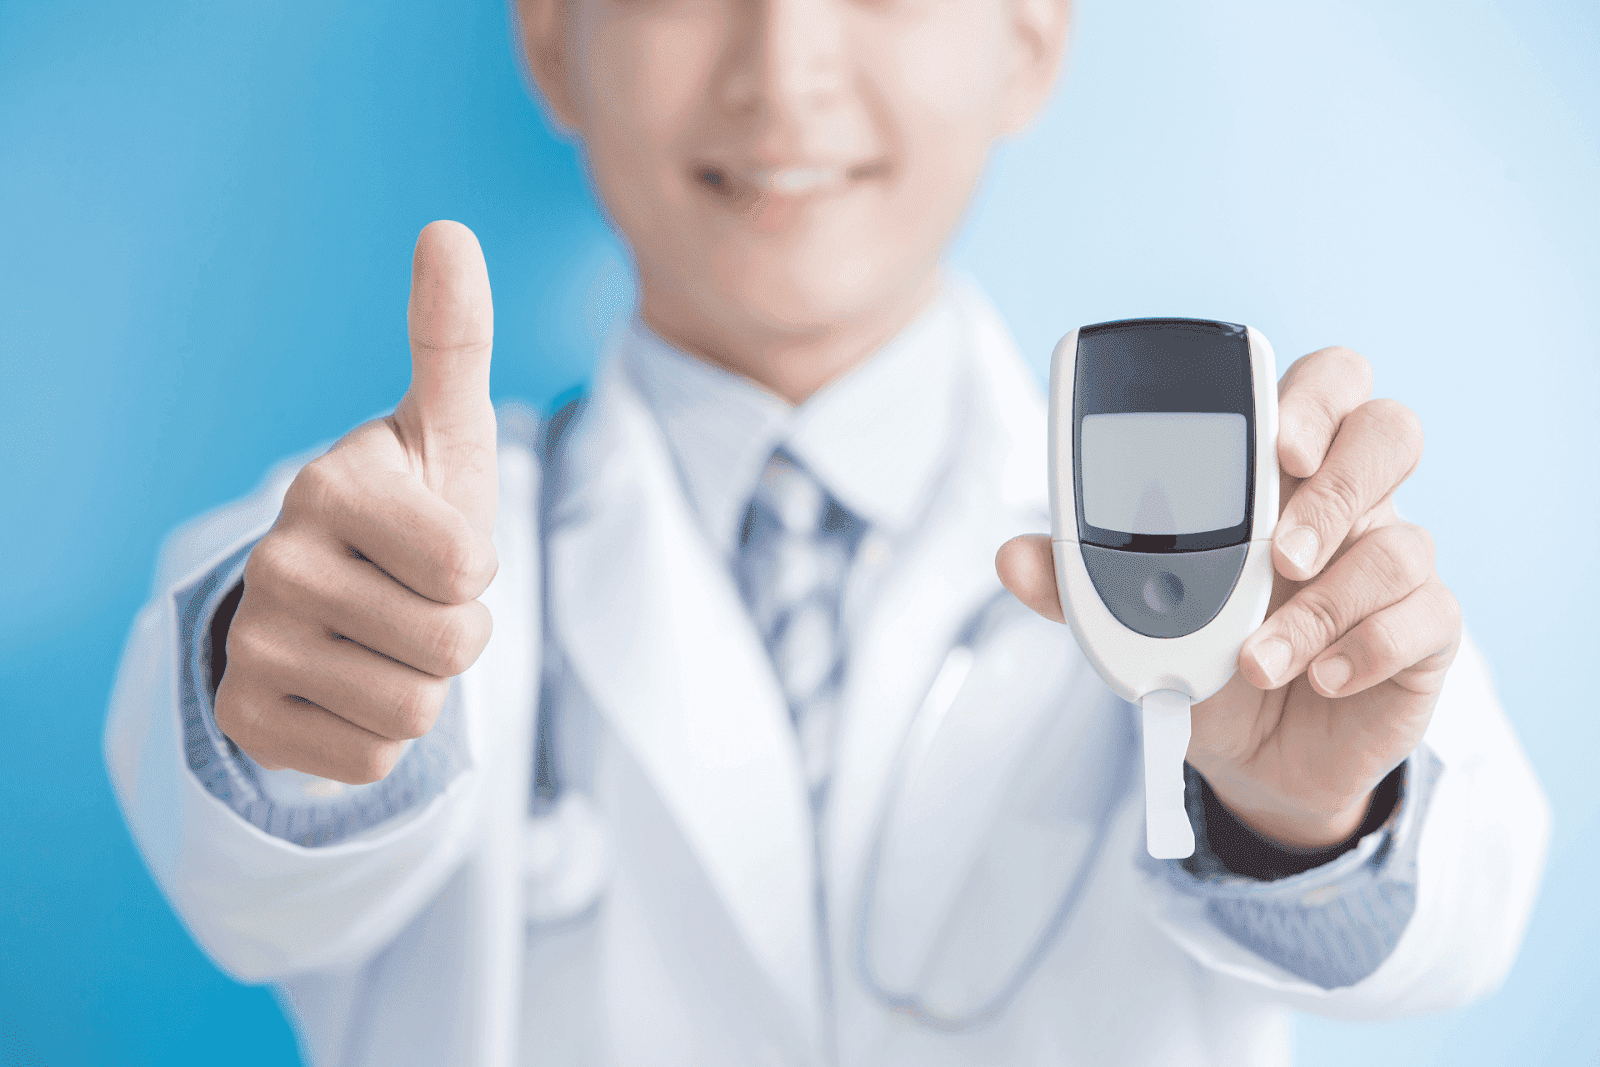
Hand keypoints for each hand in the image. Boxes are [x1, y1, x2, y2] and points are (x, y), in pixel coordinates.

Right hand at [214, 221, 499, 783]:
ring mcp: (251, 648)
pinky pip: (375, 761)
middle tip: (413, 600)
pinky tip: (348, 684)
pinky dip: (382, 734)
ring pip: (417, 713)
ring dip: (425, 685)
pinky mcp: (245, 723)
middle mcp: (275, 564)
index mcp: (331, 486)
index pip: (469, 571)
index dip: (476, 568)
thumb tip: (449, 229)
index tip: (437, 543)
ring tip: (385, 638)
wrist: (334, 598)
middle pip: (454, 649)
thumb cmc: (412, 508)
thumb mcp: (443, 430)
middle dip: (458, 634)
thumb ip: (452, 341)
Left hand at [998, 346, 1460, 848]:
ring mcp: (1392, 561)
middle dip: (1340, 480)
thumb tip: (1013, 555)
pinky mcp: (1425, 630)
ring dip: (1324, 603)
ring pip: (1401, 540)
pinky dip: (1365, 648)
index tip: (1274, 443)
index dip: (1308, 397)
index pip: (1322, 388)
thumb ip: (1081, 578)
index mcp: (1281, 471)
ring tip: (1259, 657)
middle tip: (1284, 548)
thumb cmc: (1202, 653)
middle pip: (1389, 432)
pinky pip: (1426, 615)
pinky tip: (1318, 677)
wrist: (1250, 755)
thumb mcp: (1137, 615)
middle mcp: (1348, 502)